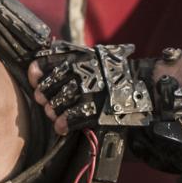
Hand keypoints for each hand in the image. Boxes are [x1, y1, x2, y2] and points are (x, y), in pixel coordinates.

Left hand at [28, 42, 143, 134]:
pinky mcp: (94, 110)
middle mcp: (81, 72)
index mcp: (79, 57)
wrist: (146, 86)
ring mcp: (88, 92)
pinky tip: (61, 127)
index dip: (37, 74)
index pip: (46, 64)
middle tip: (46, 101)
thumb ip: (72, 56)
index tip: (35, 81)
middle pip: (48, 87)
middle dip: (45, 96)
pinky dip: (63, 124)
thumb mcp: (95, 55)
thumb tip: (44, 64)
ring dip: (53, 111)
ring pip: (56, 105)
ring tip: (55, 115)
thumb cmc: (117, 71)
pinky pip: (70, 119)